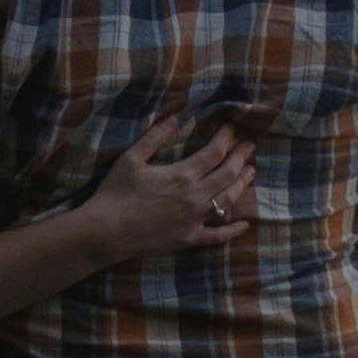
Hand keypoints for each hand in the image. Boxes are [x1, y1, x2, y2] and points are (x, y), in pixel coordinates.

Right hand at [77, 116, 255, 262]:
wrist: (105, 232)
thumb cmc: (115, 193)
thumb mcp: (131, 158)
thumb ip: (155, 137)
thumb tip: (175, 118)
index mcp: (182, 174)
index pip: (214, 152)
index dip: (227, 138)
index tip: (232, 128)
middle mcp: (195, 196)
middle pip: (227, 174)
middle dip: (241, 157)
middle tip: (249, 146)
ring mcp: (195, 220)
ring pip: (228, 200)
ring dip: (242, 184)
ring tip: (251, 172)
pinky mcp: (189, 239)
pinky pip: (217, 236)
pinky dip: (233, 230)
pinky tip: (245, 224)